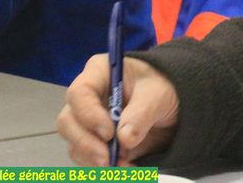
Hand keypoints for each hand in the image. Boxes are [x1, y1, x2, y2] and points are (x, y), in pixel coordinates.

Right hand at [56, 55, 180, 165]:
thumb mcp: (159, 93)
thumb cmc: (163, 85)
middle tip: (108, 159)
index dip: (89, 115)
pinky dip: (102, 168)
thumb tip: (124, 138)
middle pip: (68, 122)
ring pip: (74, 144)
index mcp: (99, 73)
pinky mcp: (94, 142)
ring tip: (123, 166)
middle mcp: (86, 97)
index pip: (79, 93)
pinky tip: (123, 169)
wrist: (173, 102)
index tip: (109, 133)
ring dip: (94, 160)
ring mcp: (87, 121)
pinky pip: (86, 159)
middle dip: (86, 144)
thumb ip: (142, 113)